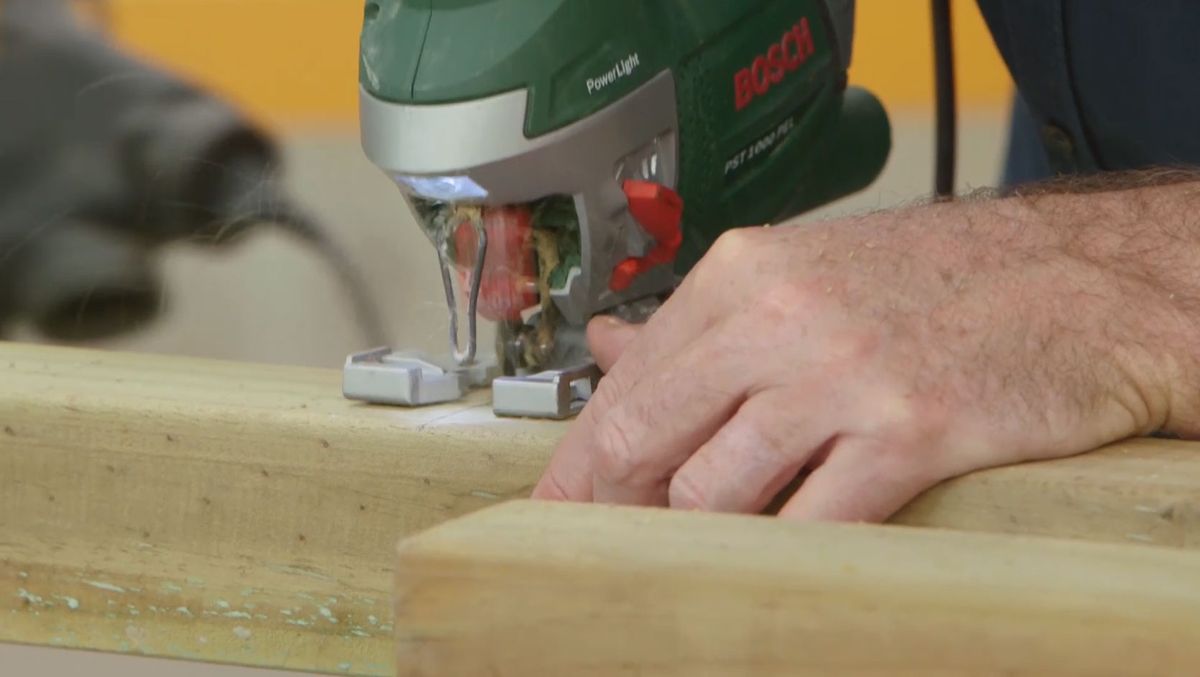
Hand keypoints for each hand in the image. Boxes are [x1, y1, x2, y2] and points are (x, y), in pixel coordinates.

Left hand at [532, 192, 1192, 520]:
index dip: (584, 455)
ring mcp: (844, 376)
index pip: (630, 379)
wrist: (1074, 281)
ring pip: (715, 488)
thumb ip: (704, 319)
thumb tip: (613, 344)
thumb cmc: (940, 279)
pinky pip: (809, 522)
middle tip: (602, 544)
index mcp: (746, 273)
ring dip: (696, 535)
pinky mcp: (910, 432)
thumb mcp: (805, 269)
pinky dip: (777, 555)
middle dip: (614, 505)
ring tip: (696, 553)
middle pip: (650, 435)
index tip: (560, 502)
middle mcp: (782, 318)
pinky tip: (772, 563)